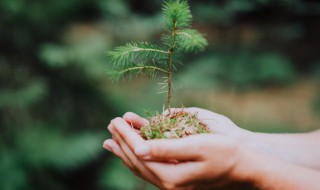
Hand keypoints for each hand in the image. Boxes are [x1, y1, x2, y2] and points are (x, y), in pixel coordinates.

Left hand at [104, 116, 253, 188]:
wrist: (243, 169)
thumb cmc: (224, 153)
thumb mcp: (197, 147)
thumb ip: (166, 149)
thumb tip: (139, 149)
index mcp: (171, 176)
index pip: (140, 152)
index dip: (126, 135)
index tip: (116, 119)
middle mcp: (168, 184)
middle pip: (136, 160)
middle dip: (122, 141)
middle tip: (110, 124)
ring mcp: (171, 184)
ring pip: (140, 167)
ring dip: (125, 152)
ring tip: (110, 141)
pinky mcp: (175, 180)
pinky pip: (148, 169)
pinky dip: (136, 158)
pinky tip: (131, 152)